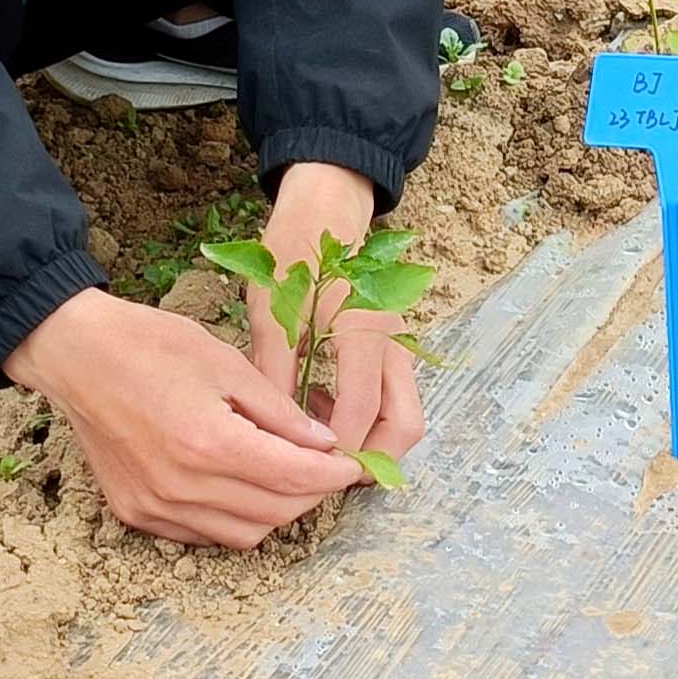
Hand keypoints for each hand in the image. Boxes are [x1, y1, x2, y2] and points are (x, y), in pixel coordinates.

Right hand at [4, 287, 359, 548]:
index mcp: (209, 442)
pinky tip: (243, 484)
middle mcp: (183, 487)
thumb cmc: (152, 344)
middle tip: (328, 467)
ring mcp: (156, 508)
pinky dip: (234, 518)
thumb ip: (277, 408)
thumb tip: (322, 441)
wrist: (78, 355)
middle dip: (310, 494)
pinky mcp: (136, 514)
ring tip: (289, 475)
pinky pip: (203, 535)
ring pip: (241, 535)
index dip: (331, 474)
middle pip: (272, 513)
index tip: (354, 464)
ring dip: (275, 511)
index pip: (290, 477)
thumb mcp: (225, 361)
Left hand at [246, 164, 425, 466]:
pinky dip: (369, 417)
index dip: (333, 453)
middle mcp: (392, 343)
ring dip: (371, 439)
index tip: (301, 471)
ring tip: (319, 438)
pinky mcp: (392, 346)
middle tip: (323, 470)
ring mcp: (398, 345)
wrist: (325, 206)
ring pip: (404, 414)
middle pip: (405, 426)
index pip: (361, 413)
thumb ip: (275, 370)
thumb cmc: (294, 252)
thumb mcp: (272, 308)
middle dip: (371, 460)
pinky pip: (393, 396)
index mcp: (363, 331)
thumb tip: (274, 432)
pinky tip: (323, 407)